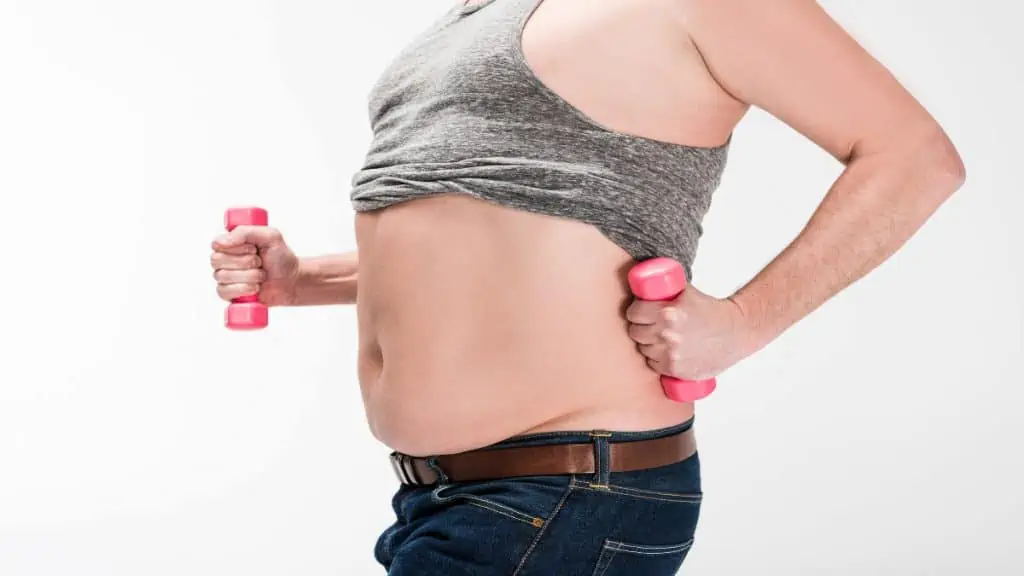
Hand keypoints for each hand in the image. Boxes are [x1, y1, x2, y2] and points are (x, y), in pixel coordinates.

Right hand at [210, 225, 300, 306]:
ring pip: (222, 276)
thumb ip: (246, 232)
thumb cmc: (280, 258)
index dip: (236, 248)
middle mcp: (224, 259)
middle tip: (260, 262)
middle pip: (217, 260)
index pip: (217, 244)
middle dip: (245, 262)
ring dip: (249, 276)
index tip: (253, 249)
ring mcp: (225, 277)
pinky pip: (223, 292)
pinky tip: (255, 288)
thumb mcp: (270, 236)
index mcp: (231, 243)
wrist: (291, 280)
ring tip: (261, 275)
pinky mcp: (229, 293)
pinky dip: (243, 289)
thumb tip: (222, 241)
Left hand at [626, 285, 752, 380]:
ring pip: (644, 349)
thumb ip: (664, 289)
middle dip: (640, 328)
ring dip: (649, 344)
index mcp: (667, 313)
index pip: (634, 313)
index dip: (635, 312)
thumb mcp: (686, 292)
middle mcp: (667, 335)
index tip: (639, 312)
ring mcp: (671, 355)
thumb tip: (642, 285)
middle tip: (649, 325)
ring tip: (660, 338)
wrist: (736, 331)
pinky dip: (657, 359)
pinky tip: (665, 352)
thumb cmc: (711, 310)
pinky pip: (654, 365)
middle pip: (635, 332)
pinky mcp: (676, 370)